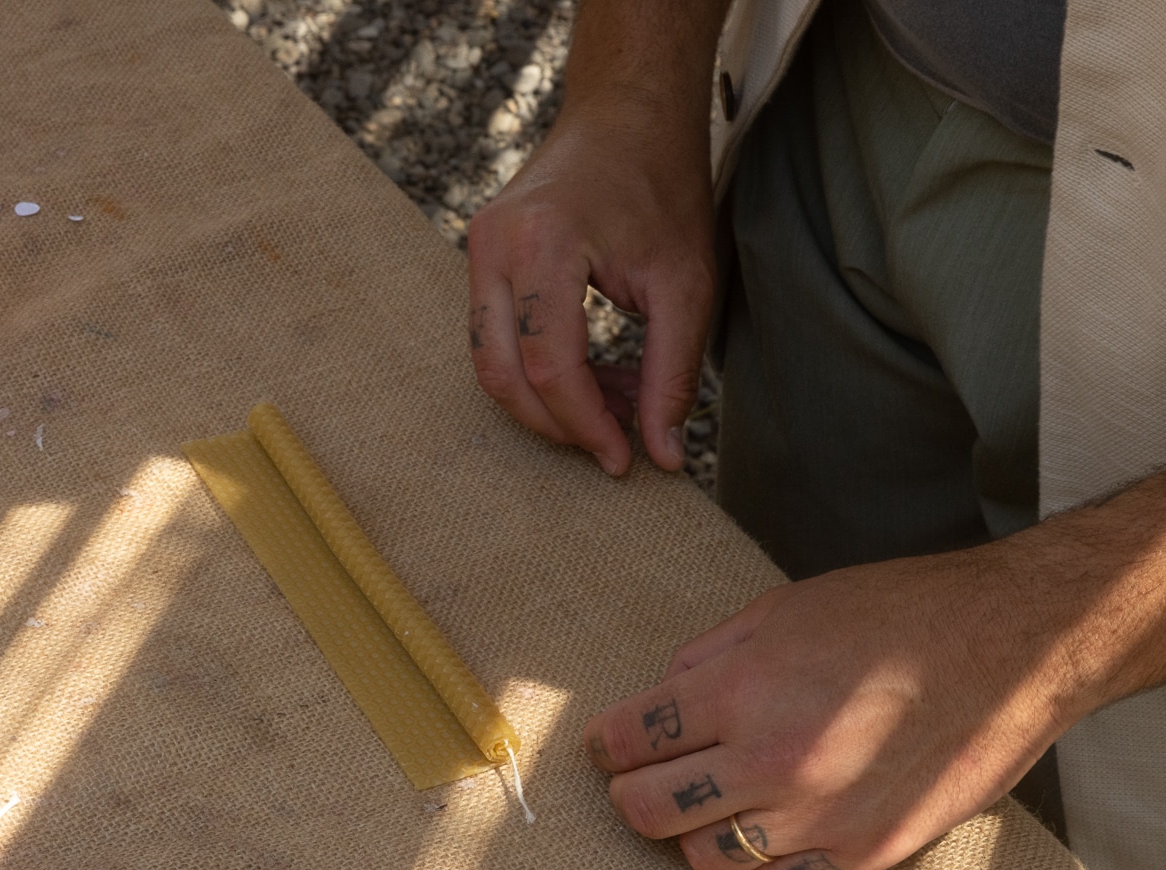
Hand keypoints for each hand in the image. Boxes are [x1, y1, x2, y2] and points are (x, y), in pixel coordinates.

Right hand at [465, 105, 715, 476]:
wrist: (628, 112)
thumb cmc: (662, 183)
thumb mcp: (687, 284)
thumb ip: (673, 372)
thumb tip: (665, 454)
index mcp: (544, 245)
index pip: (550, 366)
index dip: (586, 425)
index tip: (624, 459)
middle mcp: (495, 245)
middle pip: (502, 373)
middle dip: (557, 423)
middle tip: (614, 443)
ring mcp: (478, 247)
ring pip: (489, 361)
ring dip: (545, 401)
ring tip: (613, 404)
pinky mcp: (480, 255)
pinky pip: (494, 336)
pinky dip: (537, 370)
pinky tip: (593, 374)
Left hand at [581, 547, 1078, 869]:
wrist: (1013, 646)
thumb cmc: (902, 615)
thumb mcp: (785, 608)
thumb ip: (711, 656)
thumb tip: (663, 696)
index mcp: (740, 693)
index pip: (629, 739)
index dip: (607, 743)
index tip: (609, 746)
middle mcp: (770, 764)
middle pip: (648, 810)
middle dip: (632, 792)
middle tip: (642, 779)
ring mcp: (818, 819)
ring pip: (704, 858)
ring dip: (694, 833)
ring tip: (713, 804)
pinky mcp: (866, 853)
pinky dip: (760, 867)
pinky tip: (771, 833)